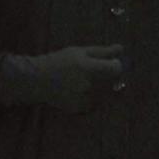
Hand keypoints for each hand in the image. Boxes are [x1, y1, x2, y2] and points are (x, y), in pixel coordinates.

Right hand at [0, 46, 123, 113]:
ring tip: (83, 80)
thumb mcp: (79, 52)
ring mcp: (83, 99)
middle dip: (106, 76)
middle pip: (111, 82)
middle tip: (93, 71)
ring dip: (100, 87)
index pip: (116, 69)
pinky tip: (78, 90)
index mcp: (88, 67)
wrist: (37, 80)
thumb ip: (102, 51)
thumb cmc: (59, 61)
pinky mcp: (79, 109)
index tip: (110, 63)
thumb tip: (121, 49)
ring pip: (104, 93)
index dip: (115, 65)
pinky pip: (95, 103)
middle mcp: (87, 85)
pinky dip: (91, 97)